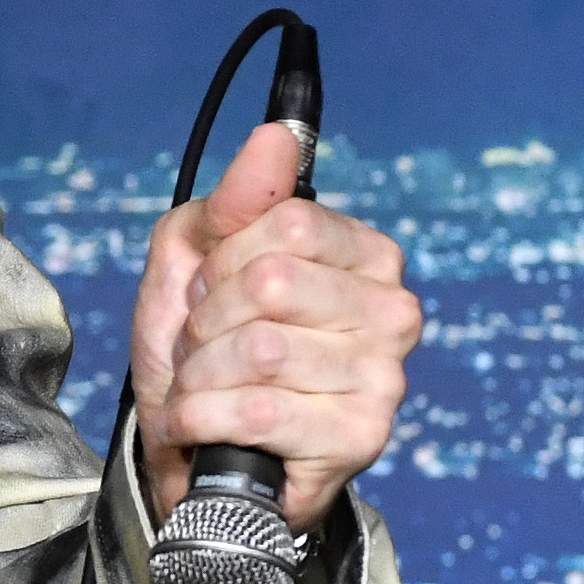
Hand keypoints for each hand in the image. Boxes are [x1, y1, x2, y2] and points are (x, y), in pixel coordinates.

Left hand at [130, 121, 421, 527]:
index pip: (290, 223)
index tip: (209, 289)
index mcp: (365, 256)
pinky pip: (261, 410)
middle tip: (204, 346)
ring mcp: (385, 377)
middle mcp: (392, 311)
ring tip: (205, 387)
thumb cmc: (201, 345)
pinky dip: (204, 416)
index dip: (222, 259)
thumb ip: (234, 199)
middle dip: (206, 319)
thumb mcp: (194, 255)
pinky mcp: (361, 438)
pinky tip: (204, 424)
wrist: (191, 447)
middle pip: (271, 282)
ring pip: (261, 350)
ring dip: (200, 374)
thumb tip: (275, 137)